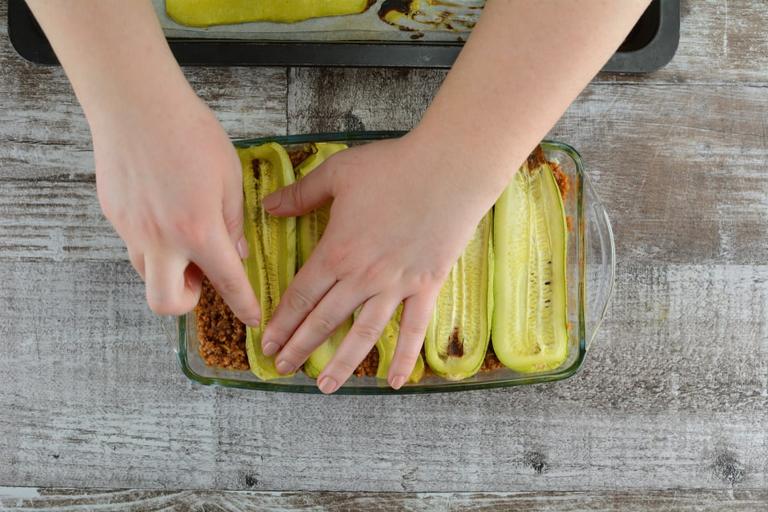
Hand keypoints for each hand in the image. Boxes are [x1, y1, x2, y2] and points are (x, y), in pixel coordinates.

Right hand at [92, 91, 260, 324]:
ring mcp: (132, 230)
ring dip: (169, 269)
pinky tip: (164, 211)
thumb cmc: (189, 132)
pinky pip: (135, 244)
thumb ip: (232, 222)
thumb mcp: (229, 177)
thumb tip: (235, 253)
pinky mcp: (114, 215)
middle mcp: (161, 239)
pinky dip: (153, 242)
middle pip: (166, 303)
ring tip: (184, 237)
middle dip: (187, 302)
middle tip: (202, 276)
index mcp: (198, 230)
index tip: (251, 318)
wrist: (136, 102)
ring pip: (147, 274)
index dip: (243, 305)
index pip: (227, 282)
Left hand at [260, 133, 500, 392]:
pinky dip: (403, 357)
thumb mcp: (338, 174)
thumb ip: (301, 195)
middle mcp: (362, 277)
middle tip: (283, 368)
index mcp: (337, 252)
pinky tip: (393, 382)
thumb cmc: (393, 167)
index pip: (301, 295)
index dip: (283, 321)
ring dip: (343, 363)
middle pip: (325, 320)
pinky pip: (414, 329)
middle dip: (300, 347)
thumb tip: (268, 207)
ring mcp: (396, 286)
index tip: (268, 343)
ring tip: (325, 388)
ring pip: (364, 334)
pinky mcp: (427, 286)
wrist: (449, 169)